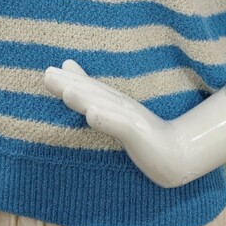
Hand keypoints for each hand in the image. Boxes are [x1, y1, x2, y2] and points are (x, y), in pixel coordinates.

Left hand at [44, 59, 185, 187]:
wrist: (178, 154)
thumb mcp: (116, 115)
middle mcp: (121, 106)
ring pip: (105, 106)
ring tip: (67, 91)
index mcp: (113, 103)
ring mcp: (131, 119)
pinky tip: (91, 114)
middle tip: (47, 74)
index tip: (48, 71)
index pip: (88, 89)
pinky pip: (121, 126)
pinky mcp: (140, 134)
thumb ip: (93, 96)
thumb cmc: (143, 133)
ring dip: (85, 97)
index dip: (68, 80)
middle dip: (70, 84)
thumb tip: (69, 80)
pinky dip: (106, 119)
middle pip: (92, 93)